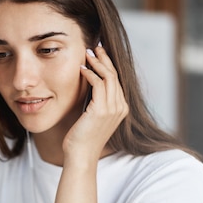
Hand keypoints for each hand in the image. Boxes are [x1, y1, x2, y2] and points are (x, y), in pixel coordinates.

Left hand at [64, 45, 128, 161]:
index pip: (117, 80)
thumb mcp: (92, 116)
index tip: (98, 54)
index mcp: (121, 108)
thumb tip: (90, 84)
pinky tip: (82, 69)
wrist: (81, 155)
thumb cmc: (82, 137)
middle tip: (94, 47)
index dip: (108, 65)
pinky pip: (98, 84)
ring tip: (87, 53)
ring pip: (108, 77)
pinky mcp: (101, 110)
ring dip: (97, 63)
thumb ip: (95, 101)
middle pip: (115, 75)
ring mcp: (113, 109)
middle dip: (104, 59)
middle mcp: (120, 107)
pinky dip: (90, 74)